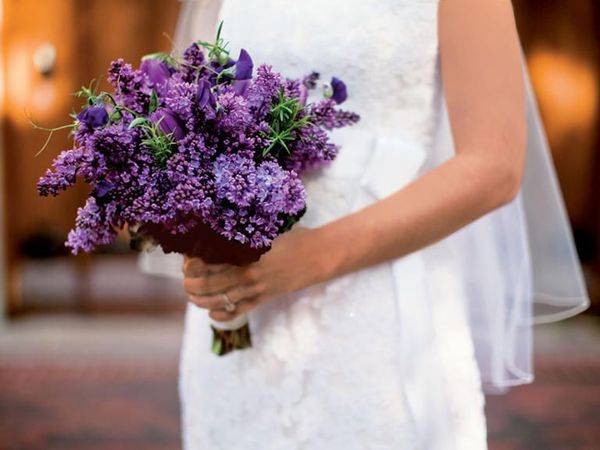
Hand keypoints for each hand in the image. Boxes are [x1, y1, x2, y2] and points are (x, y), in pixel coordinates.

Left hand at [182, 226, 328, 321]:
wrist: (317, 255)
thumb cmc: (291, 237)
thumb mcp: (266, 229)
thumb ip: (243, 232)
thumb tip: (217, 228)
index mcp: (245, 252)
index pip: (208, 261)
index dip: (191, 263)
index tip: (186, 260)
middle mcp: (247, 272)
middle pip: (209, 284)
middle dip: (191, 284)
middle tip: (185, 280)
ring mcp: (256, 288)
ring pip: (220, 300)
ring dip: (201, 301)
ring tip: (193, 297)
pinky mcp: (264, 298)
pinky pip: (238, 311)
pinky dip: (221, 314)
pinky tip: (212, 312)